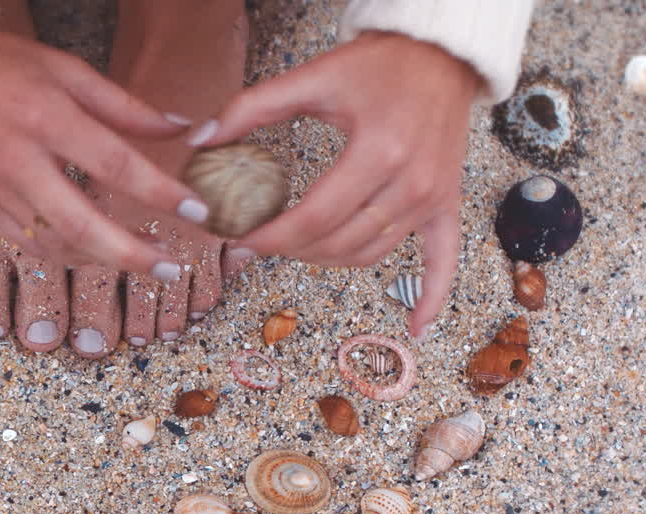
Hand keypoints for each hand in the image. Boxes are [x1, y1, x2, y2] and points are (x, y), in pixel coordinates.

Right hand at [0, 30, 207, 280]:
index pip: (114, 165)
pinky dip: (69, 255)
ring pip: (57, 245)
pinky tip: (98, 253)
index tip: (197, 210)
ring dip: (106, 261)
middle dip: (133, 254)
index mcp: (46, 118)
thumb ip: (126, 106)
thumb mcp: (69, 70)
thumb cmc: (4, 66)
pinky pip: (31, 245)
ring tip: (145, 261)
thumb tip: (182, 128)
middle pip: (83, 225)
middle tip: (172, 268)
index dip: (160, 192)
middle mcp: (19, 161)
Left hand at [189, 32, 480, 336]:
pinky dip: (431, 297)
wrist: (439, 53)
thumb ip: (252, 108)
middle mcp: (410, 182)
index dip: (271, 237)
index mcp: (378, 152)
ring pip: (370, 255)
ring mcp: (432, 198)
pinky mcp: (446, 204)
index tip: (240, 239)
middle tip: (256, 242)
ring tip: (292, 249)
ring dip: (326, 260)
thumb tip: (199, 140)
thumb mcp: (312, 77)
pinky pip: (443, 260)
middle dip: (289, 250)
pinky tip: (414, 328)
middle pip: (338, 242)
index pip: (314, 217)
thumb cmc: (377, 63)